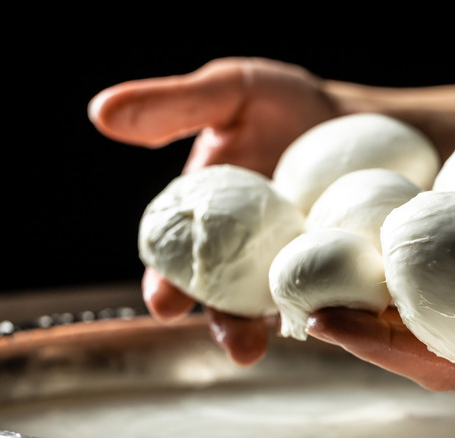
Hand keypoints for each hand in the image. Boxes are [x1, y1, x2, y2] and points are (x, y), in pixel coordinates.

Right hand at [89, 57, 339, 363]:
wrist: (351, 117)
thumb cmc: (281, 105)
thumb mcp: (230, 92)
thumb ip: (174, 106)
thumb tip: (103, 112)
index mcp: (208, 221)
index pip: (177, 262)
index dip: (166, 284)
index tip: (164, 303)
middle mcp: (246, 254)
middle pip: (229, 298)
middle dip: (229, 324)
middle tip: (239, 346)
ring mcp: (293, 263)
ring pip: (280, 303)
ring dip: (285, 325)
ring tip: (289, 340)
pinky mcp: (338, 265)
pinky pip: (334, 287)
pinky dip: (336, 300)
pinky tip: (344, 310)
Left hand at [306, 236, 454, 392]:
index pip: (434, 359)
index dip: (371, 341)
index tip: (318, 320)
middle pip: (424, 331)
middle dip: (364, 313)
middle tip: (307, 286)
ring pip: (446, 298)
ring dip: (395, 281)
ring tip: (346, 254)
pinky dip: (446, 247)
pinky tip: (423, 223)